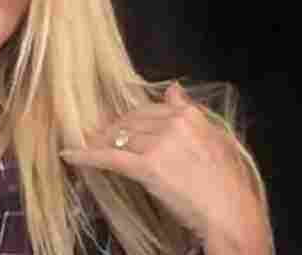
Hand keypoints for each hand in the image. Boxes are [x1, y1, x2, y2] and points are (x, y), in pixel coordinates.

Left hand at [60, 83, 271, 254]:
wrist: (232, 214)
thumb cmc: (229, 184)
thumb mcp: (218, 139)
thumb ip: (191, 112)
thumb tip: (172, 88)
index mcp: (190, 115)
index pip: (149, 109)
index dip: (131, 119)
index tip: (120, 124)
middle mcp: (173, 124)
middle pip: (131, 122)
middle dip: (113, 130)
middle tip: (98, 137)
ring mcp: (159, 144)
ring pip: (119, 138)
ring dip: (100, 142)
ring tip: (86, 146)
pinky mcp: (147, 167)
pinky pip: (110, 158)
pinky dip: (87, 156)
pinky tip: (70, 155)